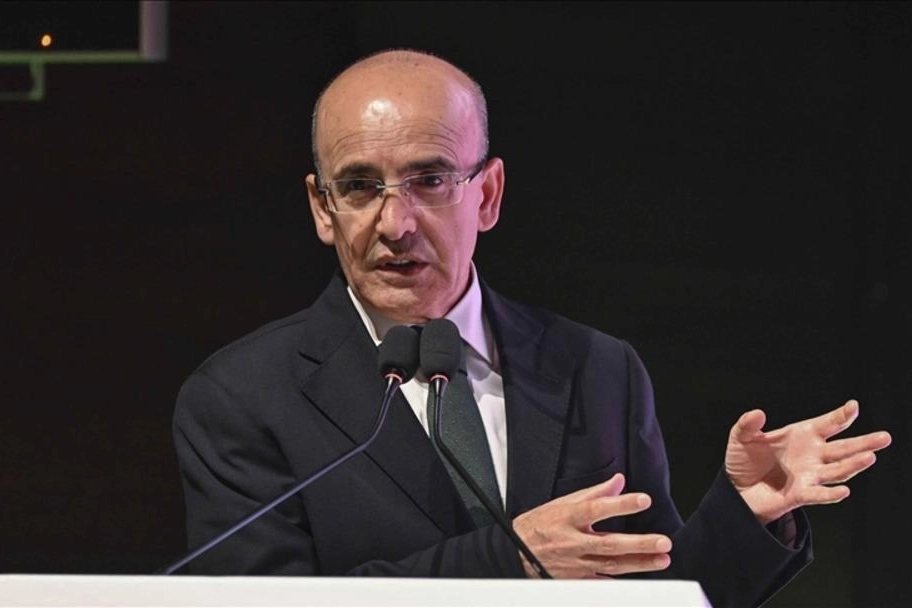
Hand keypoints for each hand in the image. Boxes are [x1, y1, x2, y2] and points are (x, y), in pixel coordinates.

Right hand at [512, 473, 671, 577]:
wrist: (517, 552)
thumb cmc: (540, 525)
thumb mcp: (563, 502)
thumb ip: (594, 493)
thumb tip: (619, 481)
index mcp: (568, 517)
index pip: (597, 508)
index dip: (620, 504)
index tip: (643, 500)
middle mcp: (572, 541)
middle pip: (609, 543)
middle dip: (638, 544)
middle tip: (663, 541)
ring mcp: (575, 563)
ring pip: (611, 565)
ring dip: (639, 563)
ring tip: (662, 559)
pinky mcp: (576, 579)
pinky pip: (602, 582)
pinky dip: (621, 582)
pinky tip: (641, 579)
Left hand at [725, 399, 891, 523]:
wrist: (736, 489)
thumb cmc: (744, 460)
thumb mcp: (741, 438)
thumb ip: (748, 425)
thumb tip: (758, 413)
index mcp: (803, 435)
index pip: (828, 424)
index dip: (841, 415)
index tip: (853, 406)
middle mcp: (813, 455)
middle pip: (843, 448)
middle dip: (864, 443)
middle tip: (885, 437)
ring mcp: (809, 476)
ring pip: (837, 470)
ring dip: (853, 465)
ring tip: (870, 457)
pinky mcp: (800, 495)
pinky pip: (819, 495)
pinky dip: (830, 494)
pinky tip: (844, 490)